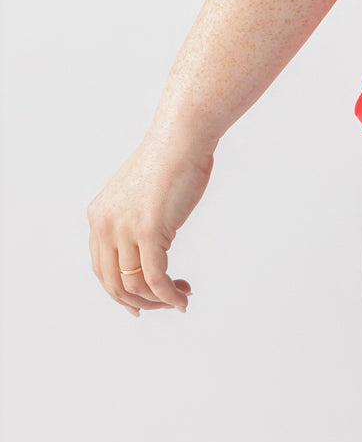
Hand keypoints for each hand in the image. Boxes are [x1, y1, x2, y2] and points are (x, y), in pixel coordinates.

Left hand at [87, 131, 212, 316]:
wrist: (182, 136)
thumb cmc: (172, 159)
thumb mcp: (142, 195)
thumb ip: (137, 220)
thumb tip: (152, 246)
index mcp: (98, 216)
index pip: (102, 269)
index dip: (120, 292)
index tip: (143, 303)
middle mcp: (104, 225)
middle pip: (114, 284)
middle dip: (140, 302)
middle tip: (165, 304)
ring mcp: (124, 229)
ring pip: (134, 285)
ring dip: (158, 300)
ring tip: (181, 296)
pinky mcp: (148, 231)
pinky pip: (154, 278)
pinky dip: (168, 295)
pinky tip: (182, 298)